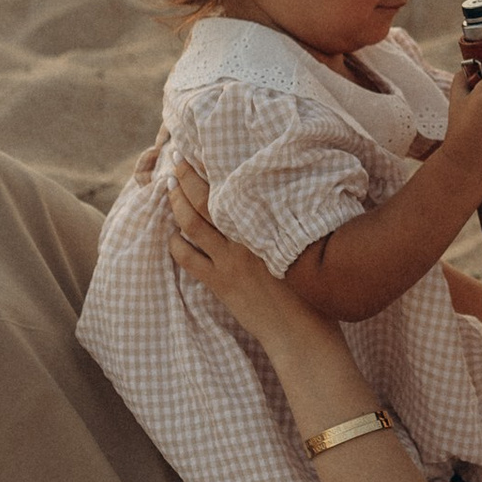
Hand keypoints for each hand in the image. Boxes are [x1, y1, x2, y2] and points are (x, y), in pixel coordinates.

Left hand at [166, 162, 309, 342]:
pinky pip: (187, 258)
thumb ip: (286, 221)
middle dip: (187, 176)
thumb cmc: (313, 290)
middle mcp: (244, 239)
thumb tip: (279, 196)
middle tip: (177, 158)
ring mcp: (228, 261)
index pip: (235, 187)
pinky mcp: (218, 283)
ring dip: (176, 202)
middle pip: (206, 199)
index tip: (204, 149)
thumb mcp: (306, 246)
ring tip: (168, 185)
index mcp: (267, 226)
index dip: (215, 166)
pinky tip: (173, 233)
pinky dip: (175, 242)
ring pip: (191, 224)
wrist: (300, 332)